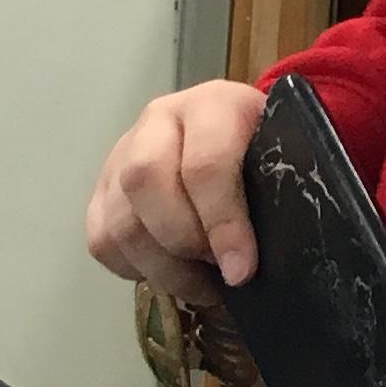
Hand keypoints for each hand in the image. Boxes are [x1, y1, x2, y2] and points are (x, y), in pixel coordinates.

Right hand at [85, 81, 266, 304]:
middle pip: (145, 182)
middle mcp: (158, 120)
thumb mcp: (284, 162)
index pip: (205, 163)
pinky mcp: (101, 190)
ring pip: (120, 221)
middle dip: (184, 242)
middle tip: (217, 271)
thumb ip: (281, 196)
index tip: (242, 270)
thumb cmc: (265, 158)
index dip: (223, 223)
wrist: (234, 138)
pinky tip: (169, 272)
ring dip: (162, 267)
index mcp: (213, 105)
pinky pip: (102, 241)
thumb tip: (262, 259)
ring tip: (199, 282)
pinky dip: (135, 269)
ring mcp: (122, 154)